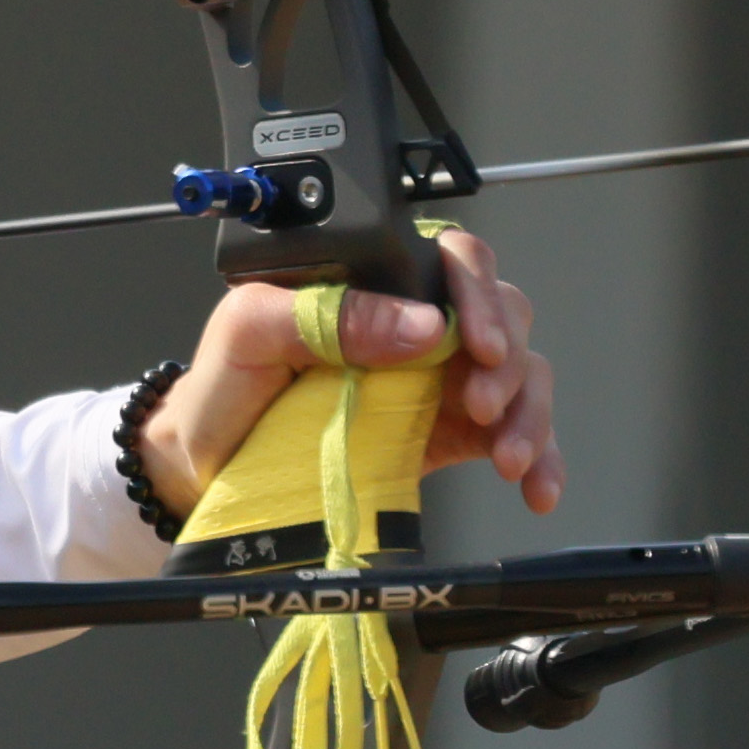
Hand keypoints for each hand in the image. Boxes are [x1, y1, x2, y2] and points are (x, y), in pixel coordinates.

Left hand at [141, 224, 562, 524]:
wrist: (208, 470)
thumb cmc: (223, 387)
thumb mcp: (250, 332)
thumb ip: (328, 316)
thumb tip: (423, 325)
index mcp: (376, 282)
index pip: (452, 261)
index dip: (478, 295)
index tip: (476, 344)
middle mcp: (417, 323)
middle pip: (503, 315)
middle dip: (509, 361)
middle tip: (480, 405)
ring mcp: (439, 379)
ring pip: (522, 374)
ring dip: (530, 413)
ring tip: (508, 459)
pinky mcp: (449, 435)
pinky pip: (512, 434)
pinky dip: (540, 459)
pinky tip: (538, 488)